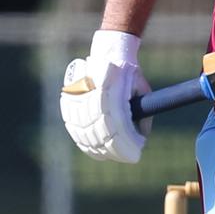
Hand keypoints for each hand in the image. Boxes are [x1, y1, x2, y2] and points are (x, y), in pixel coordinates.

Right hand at [60, 30, 151, 162]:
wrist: (108, 55)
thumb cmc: (130, 75)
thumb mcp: (144, 91)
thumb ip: (144, 114)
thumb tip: (141, 136)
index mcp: (112, 92)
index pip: (118, 126)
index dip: (127, 143)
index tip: (136, 152)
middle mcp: (93, 95)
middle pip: (101, 132)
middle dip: (115, 149)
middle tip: (127, 157)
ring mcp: (78, 98)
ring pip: (85, 132)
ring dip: (99, 148)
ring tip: (111, 156)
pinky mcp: (70, 102)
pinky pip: (74, 127)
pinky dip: (84, 141)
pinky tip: (95, 150)